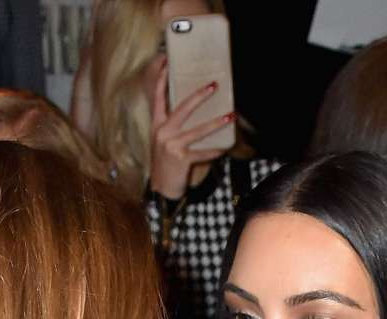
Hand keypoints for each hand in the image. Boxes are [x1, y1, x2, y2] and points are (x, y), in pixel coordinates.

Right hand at [147, 55, 230, 200]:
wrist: (161, 189)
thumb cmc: (166, 163)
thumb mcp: (163, 142)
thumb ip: (172, 126)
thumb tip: (193, 112)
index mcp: (157, 124)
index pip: (158, 97)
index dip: (163, 80)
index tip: (169, 63)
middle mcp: (163, 132)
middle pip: (182, 109)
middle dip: (199, 96)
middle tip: (213, 86)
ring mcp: (171, 146)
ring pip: (197, 130)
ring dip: (215, 123)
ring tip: (229, 116)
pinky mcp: (181, 159)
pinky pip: (202, 153)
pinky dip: (214, 151)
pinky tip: (225, 147)